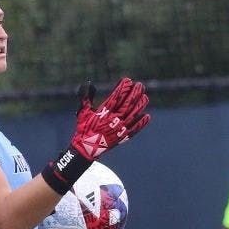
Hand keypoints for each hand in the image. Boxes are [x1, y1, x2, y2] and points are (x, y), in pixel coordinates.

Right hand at [44, 79, 150, 193]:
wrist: (87, 148)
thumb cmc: (84, 129)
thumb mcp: (82, 111)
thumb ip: (85, 97)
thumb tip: (88, 83)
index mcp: (104, 112)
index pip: (116, 96)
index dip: (123, 88)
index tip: (128, 80)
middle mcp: (114, 119)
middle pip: (128, 104)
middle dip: (135, 93)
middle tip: (140, 85)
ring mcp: (120, 128)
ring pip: (133, 114)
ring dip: (140, 105)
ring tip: (145, 97)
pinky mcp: (123, 137)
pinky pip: (135, 129)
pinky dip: (141, 123)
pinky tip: (147, 116)